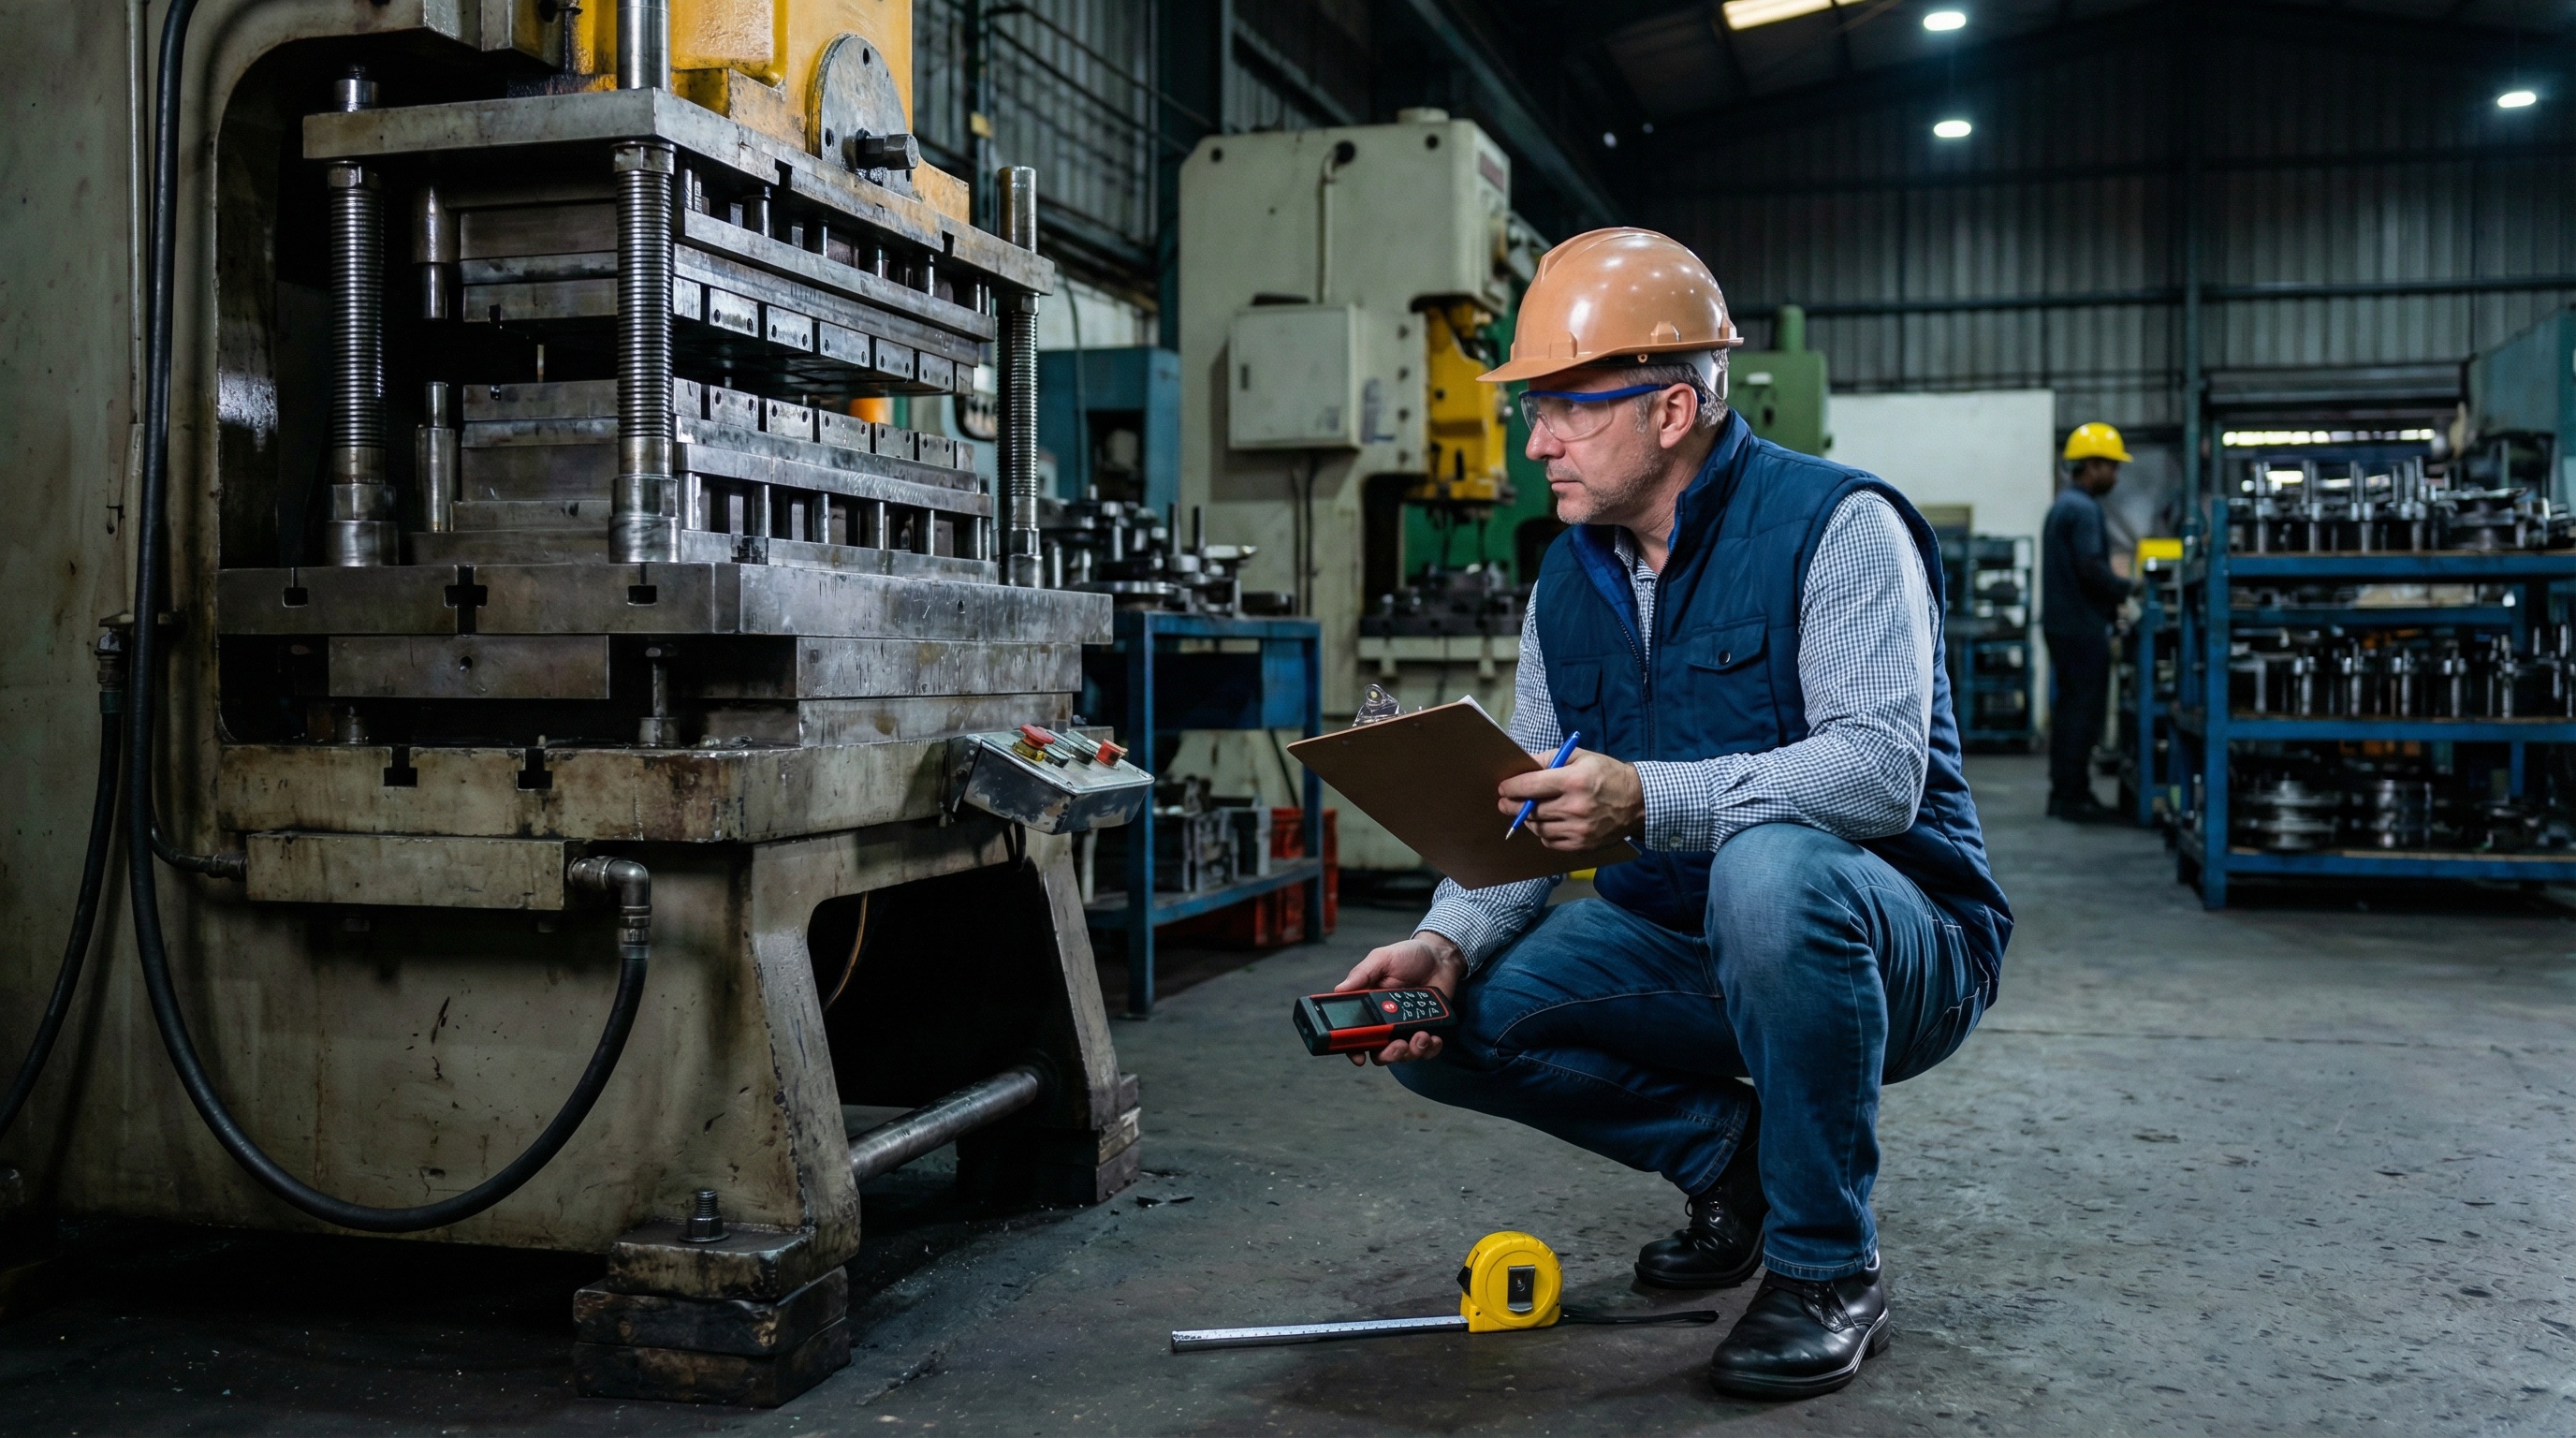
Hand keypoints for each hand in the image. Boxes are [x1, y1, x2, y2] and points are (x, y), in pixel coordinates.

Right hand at [1334, 932, 1465, 1066]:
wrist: (1439, 956)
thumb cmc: (1408, 955)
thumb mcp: (1381, 959)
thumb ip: (1361, 974)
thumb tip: (1338, 990)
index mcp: (1369, 1007)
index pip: (1356, 1034)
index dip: (1353, 1049)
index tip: (1359, 1056)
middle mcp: (1385, 1022)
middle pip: (1380, 1051)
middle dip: (1389, 1055)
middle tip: (1398, 1045)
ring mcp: (1406, 1027)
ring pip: (1403, 1054)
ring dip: (1412, 1052)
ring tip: (1422, 1036)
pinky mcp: (1427, 1029)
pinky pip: (1427, 1050)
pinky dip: (1430, 1049)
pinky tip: (1434, 1038)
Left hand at [1497, 749, 1642, 851]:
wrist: (1637, 802)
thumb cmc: (1607, 775)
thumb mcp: (1580, 757)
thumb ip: (1549, 759)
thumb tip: (1522, 766)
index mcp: (1574, 781)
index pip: (1530, 786)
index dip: (1511, 787)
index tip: (1503, 788)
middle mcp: (1575, 807)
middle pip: (1530, 810)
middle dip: (1512, 805)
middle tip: (1504, 803)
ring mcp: (1579, 830)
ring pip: (1538, 828)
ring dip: (1528, 820)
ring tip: (1526, 812)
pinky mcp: (1582, 845)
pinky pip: (1551, 842)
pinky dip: (1544, 834)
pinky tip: (1546, 824)